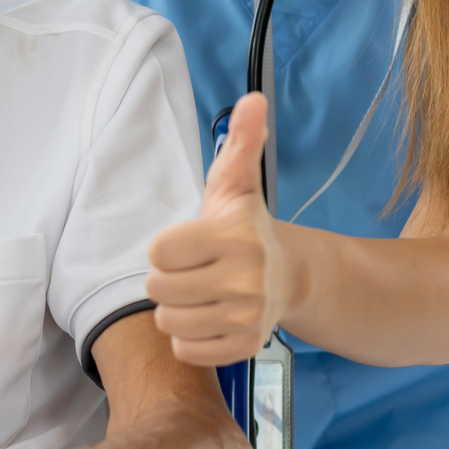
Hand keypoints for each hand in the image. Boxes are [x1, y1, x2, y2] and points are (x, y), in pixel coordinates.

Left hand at [146, 93, 288, 365]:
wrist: (289, 276)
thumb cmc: (246, 226)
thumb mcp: (236, 183)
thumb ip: (240, 141)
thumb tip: (252, 98)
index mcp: (234, 237)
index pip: (159, 253)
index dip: (165, 248)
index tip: (185, 243)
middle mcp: (244, 280)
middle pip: (159, 291)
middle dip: (166, 280)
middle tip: (189, 270)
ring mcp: (247, 317)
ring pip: (169, 323)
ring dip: (174, 310)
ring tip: (196, 294)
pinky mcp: (245, 346)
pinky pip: (187, 351)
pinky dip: (188, 338)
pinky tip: (205, 318)